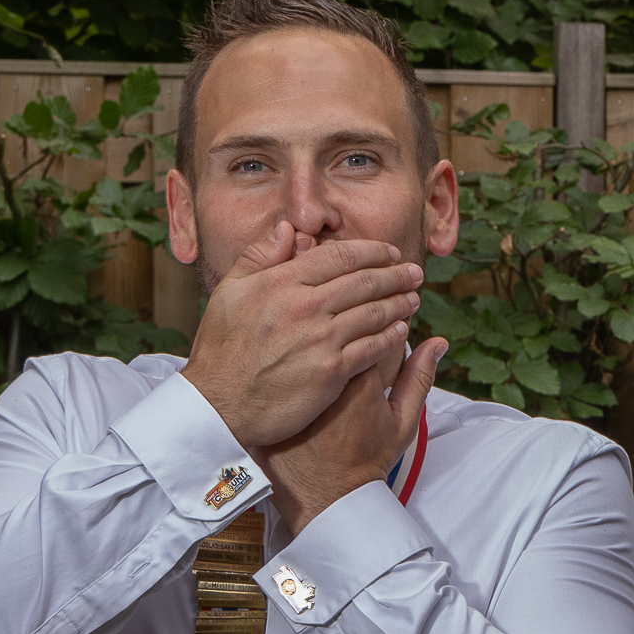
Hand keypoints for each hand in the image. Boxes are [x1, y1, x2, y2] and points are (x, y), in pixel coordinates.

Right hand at [181, 219, 427, 446]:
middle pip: (364, 282)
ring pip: (374, 313)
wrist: (219, 404)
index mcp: (282, 282)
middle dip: (395, 274)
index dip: (371, 251)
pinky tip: (401, 331)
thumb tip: (288, 229)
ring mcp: (321, 339)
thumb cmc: (221, 350)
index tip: (390, 252)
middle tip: (414, 272)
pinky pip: (372, 348)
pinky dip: (392, 337)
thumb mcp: (228, 293)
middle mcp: (306, 306)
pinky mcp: (332, 371)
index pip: (339, 256)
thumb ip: (258, 257)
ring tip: (413, 297)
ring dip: (400, 303)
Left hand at [258, 331, 446, 536]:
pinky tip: (289, 377)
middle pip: (334, 329)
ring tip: (320, 363)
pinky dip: (283, 367)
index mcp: (360, 378)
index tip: (379, 334)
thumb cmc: (366, 461)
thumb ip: (419, 379)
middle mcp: (323, 377)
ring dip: (311, 343)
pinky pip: (275, 368)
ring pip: (302, 344)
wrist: (326, 499)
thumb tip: (437, 343)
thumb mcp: (402, 423)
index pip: (371, 327)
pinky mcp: (270, 399)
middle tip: (351, 350)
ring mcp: (293, 388)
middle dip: (345, 332)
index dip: (377, 327)